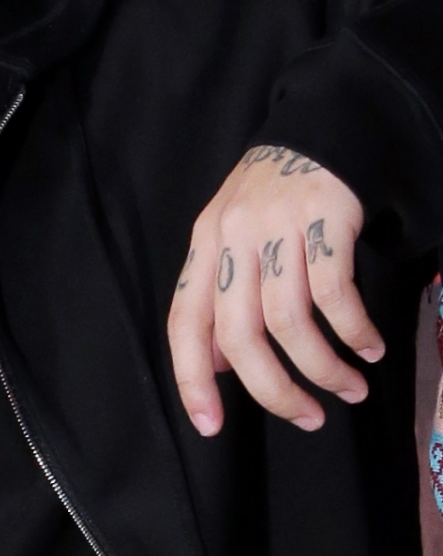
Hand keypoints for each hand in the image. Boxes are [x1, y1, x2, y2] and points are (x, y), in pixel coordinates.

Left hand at [167, 146, 385, 435]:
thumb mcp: (231, 238)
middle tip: (309, 418)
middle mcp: (231, 238)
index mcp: (204, 247)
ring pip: (289, 321)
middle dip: (274, 391)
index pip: (184, 323)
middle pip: (240, 335)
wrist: (319, 129)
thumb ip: (222, 297)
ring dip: (323, 369)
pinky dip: (354, 332)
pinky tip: (370, 347)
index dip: (192, 379)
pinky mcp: (323, 219)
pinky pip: (334, 295)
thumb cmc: (273, 198)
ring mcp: (275, 227)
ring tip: (351, 389)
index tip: (211, 426)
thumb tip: (221, 366)